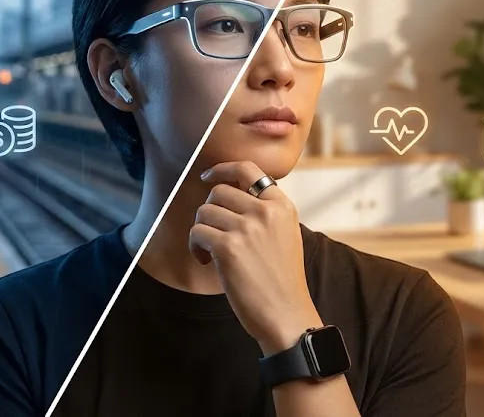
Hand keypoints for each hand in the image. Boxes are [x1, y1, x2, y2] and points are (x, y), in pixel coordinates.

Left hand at [191, 161, 322, 354]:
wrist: (286, 315)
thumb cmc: (282, 281)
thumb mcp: (285, 235)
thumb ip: (264, 212)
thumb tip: (227, 194)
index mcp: (282, 206)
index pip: (248, 169)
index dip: (223, 168)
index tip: (208, 176)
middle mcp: (265, 212)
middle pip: (219, 191)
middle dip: (209, 210)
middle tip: (213, 233)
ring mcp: (247, 228)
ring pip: (205, 211)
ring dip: (201, 231)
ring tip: (211, 252)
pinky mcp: (228, 247)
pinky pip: (197, 232)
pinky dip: (196, 247)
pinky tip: (207, 262)